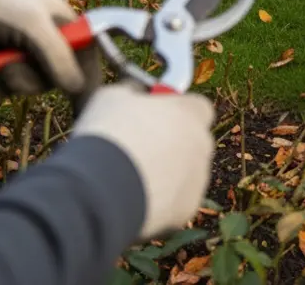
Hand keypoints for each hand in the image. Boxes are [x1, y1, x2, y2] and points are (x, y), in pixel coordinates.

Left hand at [0, 0, 100, 103]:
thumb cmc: (0, 2)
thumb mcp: (34, 26)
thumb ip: (57, 57)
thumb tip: (79, 88)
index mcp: (64, 24)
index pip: (85, 56)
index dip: (85, 80)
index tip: (81, 107)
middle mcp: (47, 39)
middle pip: (54, 78)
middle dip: (30, 80)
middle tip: (10, 71)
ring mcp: (23, 51)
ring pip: (28, 84)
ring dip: (8, 84)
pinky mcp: (0, 61)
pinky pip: (5, 86)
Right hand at [72, 85, 215, 239]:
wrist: (101, 190)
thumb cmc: (108, 135)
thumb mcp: (113, 96)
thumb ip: (133, 92)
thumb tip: (134, 93)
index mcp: (192, 113)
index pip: (196, 105)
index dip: (174, 109)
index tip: (152, 114)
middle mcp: (203, 145)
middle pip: (192, 141)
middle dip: (171, 143)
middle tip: (137, 147)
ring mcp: (198, 181)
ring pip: (184, 174)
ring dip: (165, 174)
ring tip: (127, 177)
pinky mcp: (185, 212)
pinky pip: (174, 203)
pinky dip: (158, 201)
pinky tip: (130, 199)